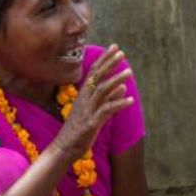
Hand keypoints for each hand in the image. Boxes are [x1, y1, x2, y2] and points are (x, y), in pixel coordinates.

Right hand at [51, 45, 133, 160]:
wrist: (65, 147)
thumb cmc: (79, 129)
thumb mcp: (95, 111)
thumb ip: (109, 98)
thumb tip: (123, 87)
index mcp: (84, 95)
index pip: (94, 71)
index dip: (104, 59)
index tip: (115, 47)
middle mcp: (84, 99)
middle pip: (96, 77)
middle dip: (109, 64)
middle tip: (122, 53)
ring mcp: (87, 110)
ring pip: (102, 90)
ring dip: (116, 80)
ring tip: (130, 72)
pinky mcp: (91, 122)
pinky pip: (106, 110)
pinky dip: (118, 103)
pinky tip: (130, 100)